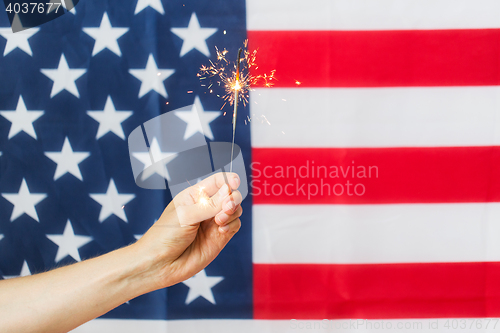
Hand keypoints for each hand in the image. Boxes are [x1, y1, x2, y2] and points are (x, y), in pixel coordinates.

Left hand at [134, 172, 242, 288]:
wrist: (160, 264)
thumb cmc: (164, 236)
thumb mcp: (185, 216)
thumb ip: (209, 205)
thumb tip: (228, 190)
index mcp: (194, 196)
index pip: (216, 181)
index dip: (228, 179)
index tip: (235, 182)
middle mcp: (206, 207)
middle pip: (230, 195)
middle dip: (233, 198)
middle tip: (227, 207)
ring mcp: (213, 222)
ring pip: (235, 210)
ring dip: (232, 212)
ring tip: (219, 221)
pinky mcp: (219, 237)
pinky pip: (235, 225)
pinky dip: (232, 225)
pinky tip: (221, 230)